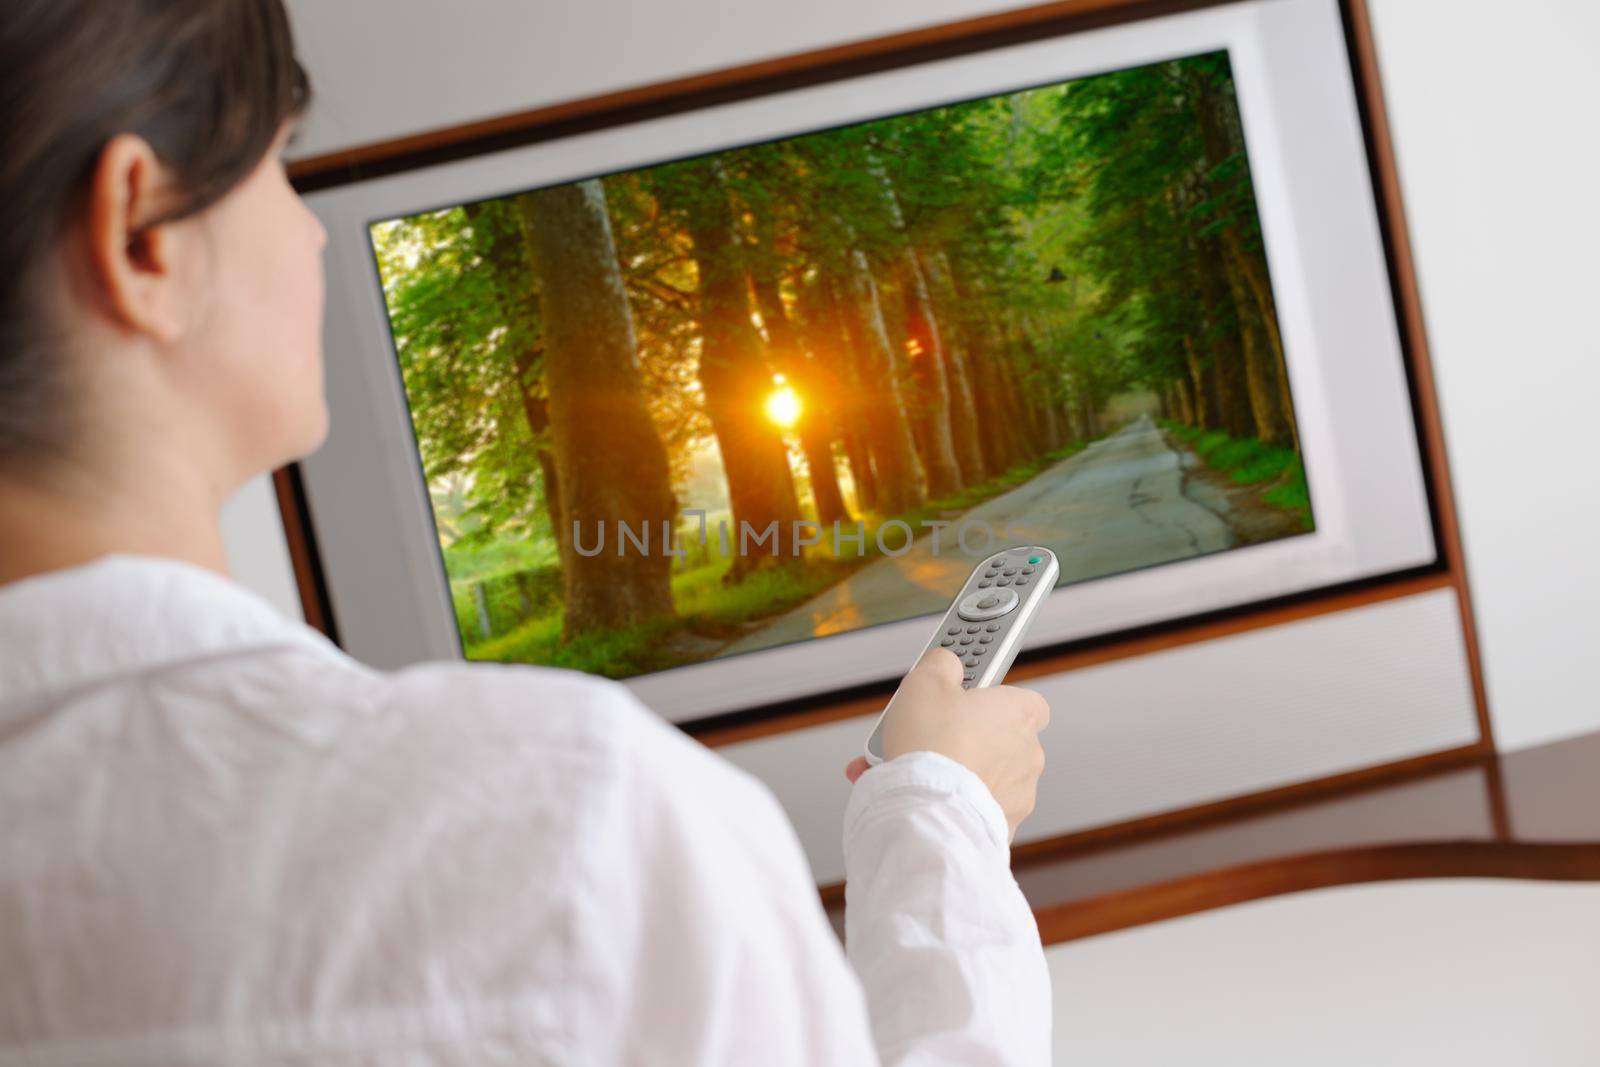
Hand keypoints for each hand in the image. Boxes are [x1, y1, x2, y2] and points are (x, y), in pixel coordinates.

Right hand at [844, 647, 1049, 840]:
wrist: (928, 809)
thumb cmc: (932, 746)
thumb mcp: (925, 681)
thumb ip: (942, 663)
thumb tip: (946, 662)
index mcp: (1020, 713)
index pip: (1022, 698)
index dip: (990, 696)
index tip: (964, 693)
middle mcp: (1029, 753)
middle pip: (998, 737)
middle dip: (967, 736)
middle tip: (933, 733)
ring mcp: (1020, 792)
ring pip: (988, 775)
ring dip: (961, 770)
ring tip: (921, 769)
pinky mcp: (1004, 825)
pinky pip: (979, 805)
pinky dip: (958, 800)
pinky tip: (930, 795)